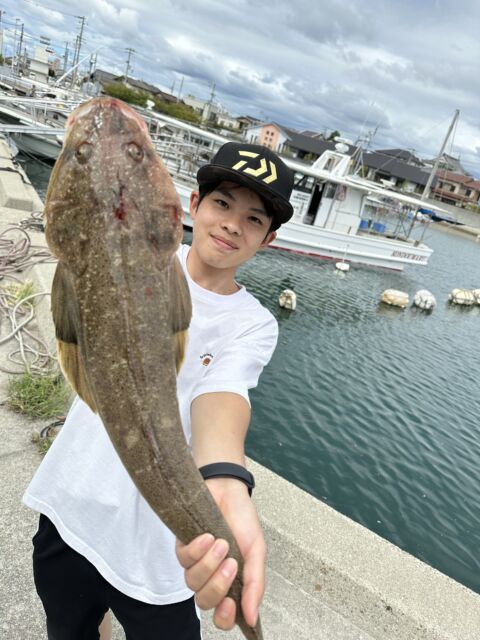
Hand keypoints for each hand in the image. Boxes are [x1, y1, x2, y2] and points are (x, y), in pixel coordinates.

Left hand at [176, 477, 265, 629]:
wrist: (228, 489)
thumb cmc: (243, 519)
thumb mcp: (257, 551)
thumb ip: (255, 584)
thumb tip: (252, 618)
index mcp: (232, 583)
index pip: (224, 616)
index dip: (224, 617)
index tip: (230, 604)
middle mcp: (212, 577)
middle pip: (205, 601)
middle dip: (217, 585)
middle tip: (231, 563)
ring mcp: (196, 563)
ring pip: (192, 582)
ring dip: (208, 563)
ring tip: (221, 542)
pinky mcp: (183, 547)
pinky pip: (183, 559)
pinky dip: (196, 549)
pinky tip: (207, 536)